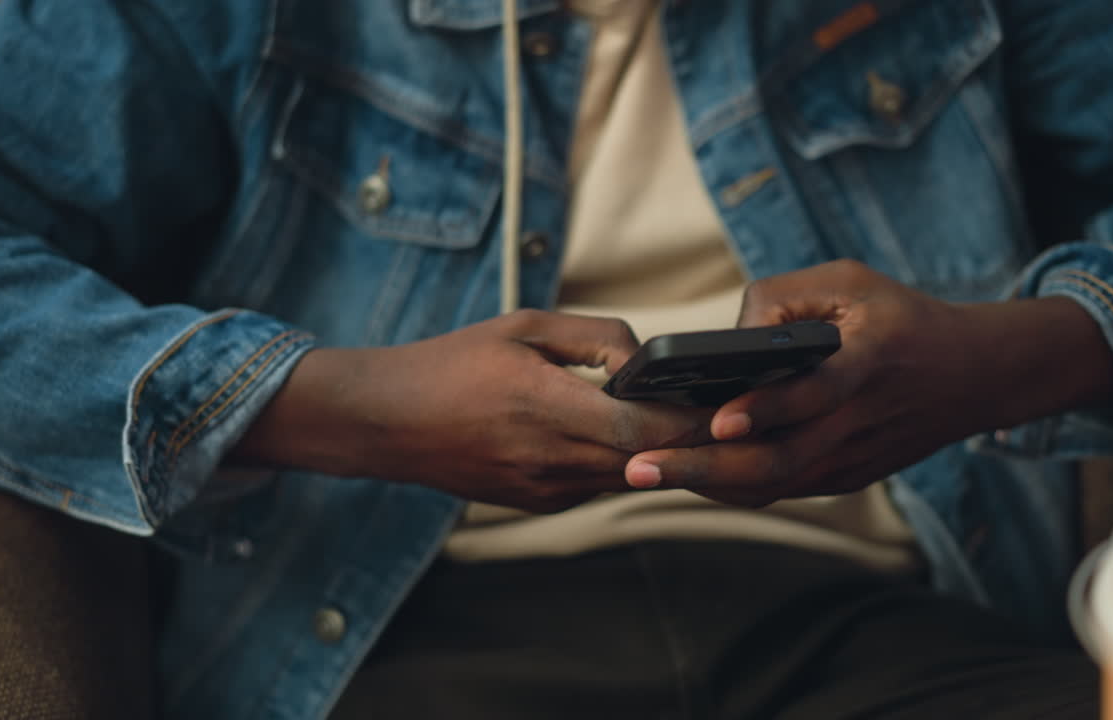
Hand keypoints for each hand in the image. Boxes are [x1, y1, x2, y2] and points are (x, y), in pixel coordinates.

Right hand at [237, 310, 712, 512]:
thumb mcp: (523, 326)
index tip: (724, 401)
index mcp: (546, 406)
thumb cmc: (452, 363)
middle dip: (687, 439)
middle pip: (646, 461)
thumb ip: (594, 337)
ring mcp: (542, 489)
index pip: (643, 430)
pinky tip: (627, 438)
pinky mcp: (535, 503)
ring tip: (683, 420)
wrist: (386, 422)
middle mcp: (548, 458)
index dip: (690, 421)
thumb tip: (644, 359)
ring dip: (657, 455)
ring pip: (625, 478)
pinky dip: (619, 464)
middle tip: (726, 412)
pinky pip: (595, 485)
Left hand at [623, 260, 1112, 505]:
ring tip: (645, 473)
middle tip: (639, 468)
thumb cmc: (902, 319)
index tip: (715, 421)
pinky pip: (780, 488)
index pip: (811, 396)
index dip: (764, 412)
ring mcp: (851, 460)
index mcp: (865, 366)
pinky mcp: (846, 478)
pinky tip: (684, 475)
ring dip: (706, 484)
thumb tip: (727, 339)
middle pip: (775, 462)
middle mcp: (856, 424)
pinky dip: (731, 486)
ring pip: (772, 485)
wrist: (975, 377)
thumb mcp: (850, 282)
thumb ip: (782, 298)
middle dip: (701, 470)